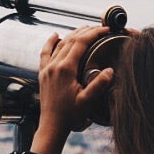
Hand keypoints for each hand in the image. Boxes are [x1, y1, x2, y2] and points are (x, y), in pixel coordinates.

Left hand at [31, 25, 114, 153]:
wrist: (52, 125)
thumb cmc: (69, 115)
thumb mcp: (87, 101)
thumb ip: (99, 84)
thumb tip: (110, 70)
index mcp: (65, 69)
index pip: (81, 44)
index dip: (94, 34)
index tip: (105, 29)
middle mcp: (54, 66)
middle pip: (70, 40)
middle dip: (86, 31)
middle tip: (98, 27)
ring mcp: (47, 69)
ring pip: (59, 44)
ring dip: (72, 34)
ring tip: (84, 29)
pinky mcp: (43, 73)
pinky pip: (45, 53)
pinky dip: (50, 42)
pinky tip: (55, 35)